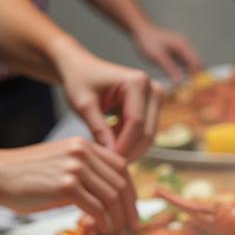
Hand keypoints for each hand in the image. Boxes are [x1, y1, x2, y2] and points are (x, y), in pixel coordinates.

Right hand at [0, 136, 138, 234]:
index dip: (131, 189)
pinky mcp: (66, 186)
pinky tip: (102, 229)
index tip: (132, 207)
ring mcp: (75, 168)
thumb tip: (105, 197)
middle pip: (121, 182)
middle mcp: (82, 152)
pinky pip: (96, 207)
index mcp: (83, 145)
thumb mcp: (60, 164)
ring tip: (117, 231)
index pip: (121, 166)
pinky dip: (103, 221)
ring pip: (111, 196)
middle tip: (132, 225)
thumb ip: (84, 173)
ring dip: (118, 217)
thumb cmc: (25, 175)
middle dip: (130, 207)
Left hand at [56, 42, 162, 159]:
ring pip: (148, 136)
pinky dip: (130, 143)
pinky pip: (145, 133)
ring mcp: (156, 97)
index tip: (107, 161)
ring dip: (130, 149)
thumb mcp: (84, 105)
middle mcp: (152, 88)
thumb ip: (98, 129)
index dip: (123, 146)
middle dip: (129, 151)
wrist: (81, 68)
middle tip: (108, 165)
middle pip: (146, 132)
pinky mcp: (153, 107)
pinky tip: (112, 144)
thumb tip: (113, 156)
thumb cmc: (79, 81)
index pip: (135, 123)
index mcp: (137, 82)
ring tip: (108, 156)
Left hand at [133, 23, 201, 82]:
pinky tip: (178, 81)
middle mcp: (185, 46)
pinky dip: (184, 72)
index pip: (196, 62)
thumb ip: (169, 68)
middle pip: (197, 63)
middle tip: (189, 90)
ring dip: (190, 75)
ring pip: (192, 65)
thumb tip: (179, 82)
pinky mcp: (177, 52)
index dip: (196, 75)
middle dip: (196, 76)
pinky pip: (185, 64)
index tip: (192, 88)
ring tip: (184, 87)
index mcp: (182, 45)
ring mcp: (182, 49)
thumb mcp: (158, 57)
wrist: (140, 30)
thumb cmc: (148, 42)